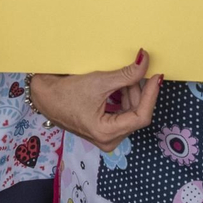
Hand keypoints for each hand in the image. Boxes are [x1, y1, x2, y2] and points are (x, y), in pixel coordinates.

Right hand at [28, 51, 162, 152]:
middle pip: (136, 113)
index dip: (151, 95)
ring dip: (130, 92)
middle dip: (137, 91)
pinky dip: (123, 97)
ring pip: (130, 112)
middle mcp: (109, 140)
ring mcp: (106, 136)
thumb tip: (145, 61)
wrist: (45, 96)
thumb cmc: (66, 92)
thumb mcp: (99, 82)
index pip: (141, 116)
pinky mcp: (104, 129)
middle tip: (135, 69)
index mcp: (106, 134)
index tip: (157, 76)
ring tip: (122, 75)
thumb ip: (126, 75)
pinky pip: (122, 113)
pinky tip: (118, 85)